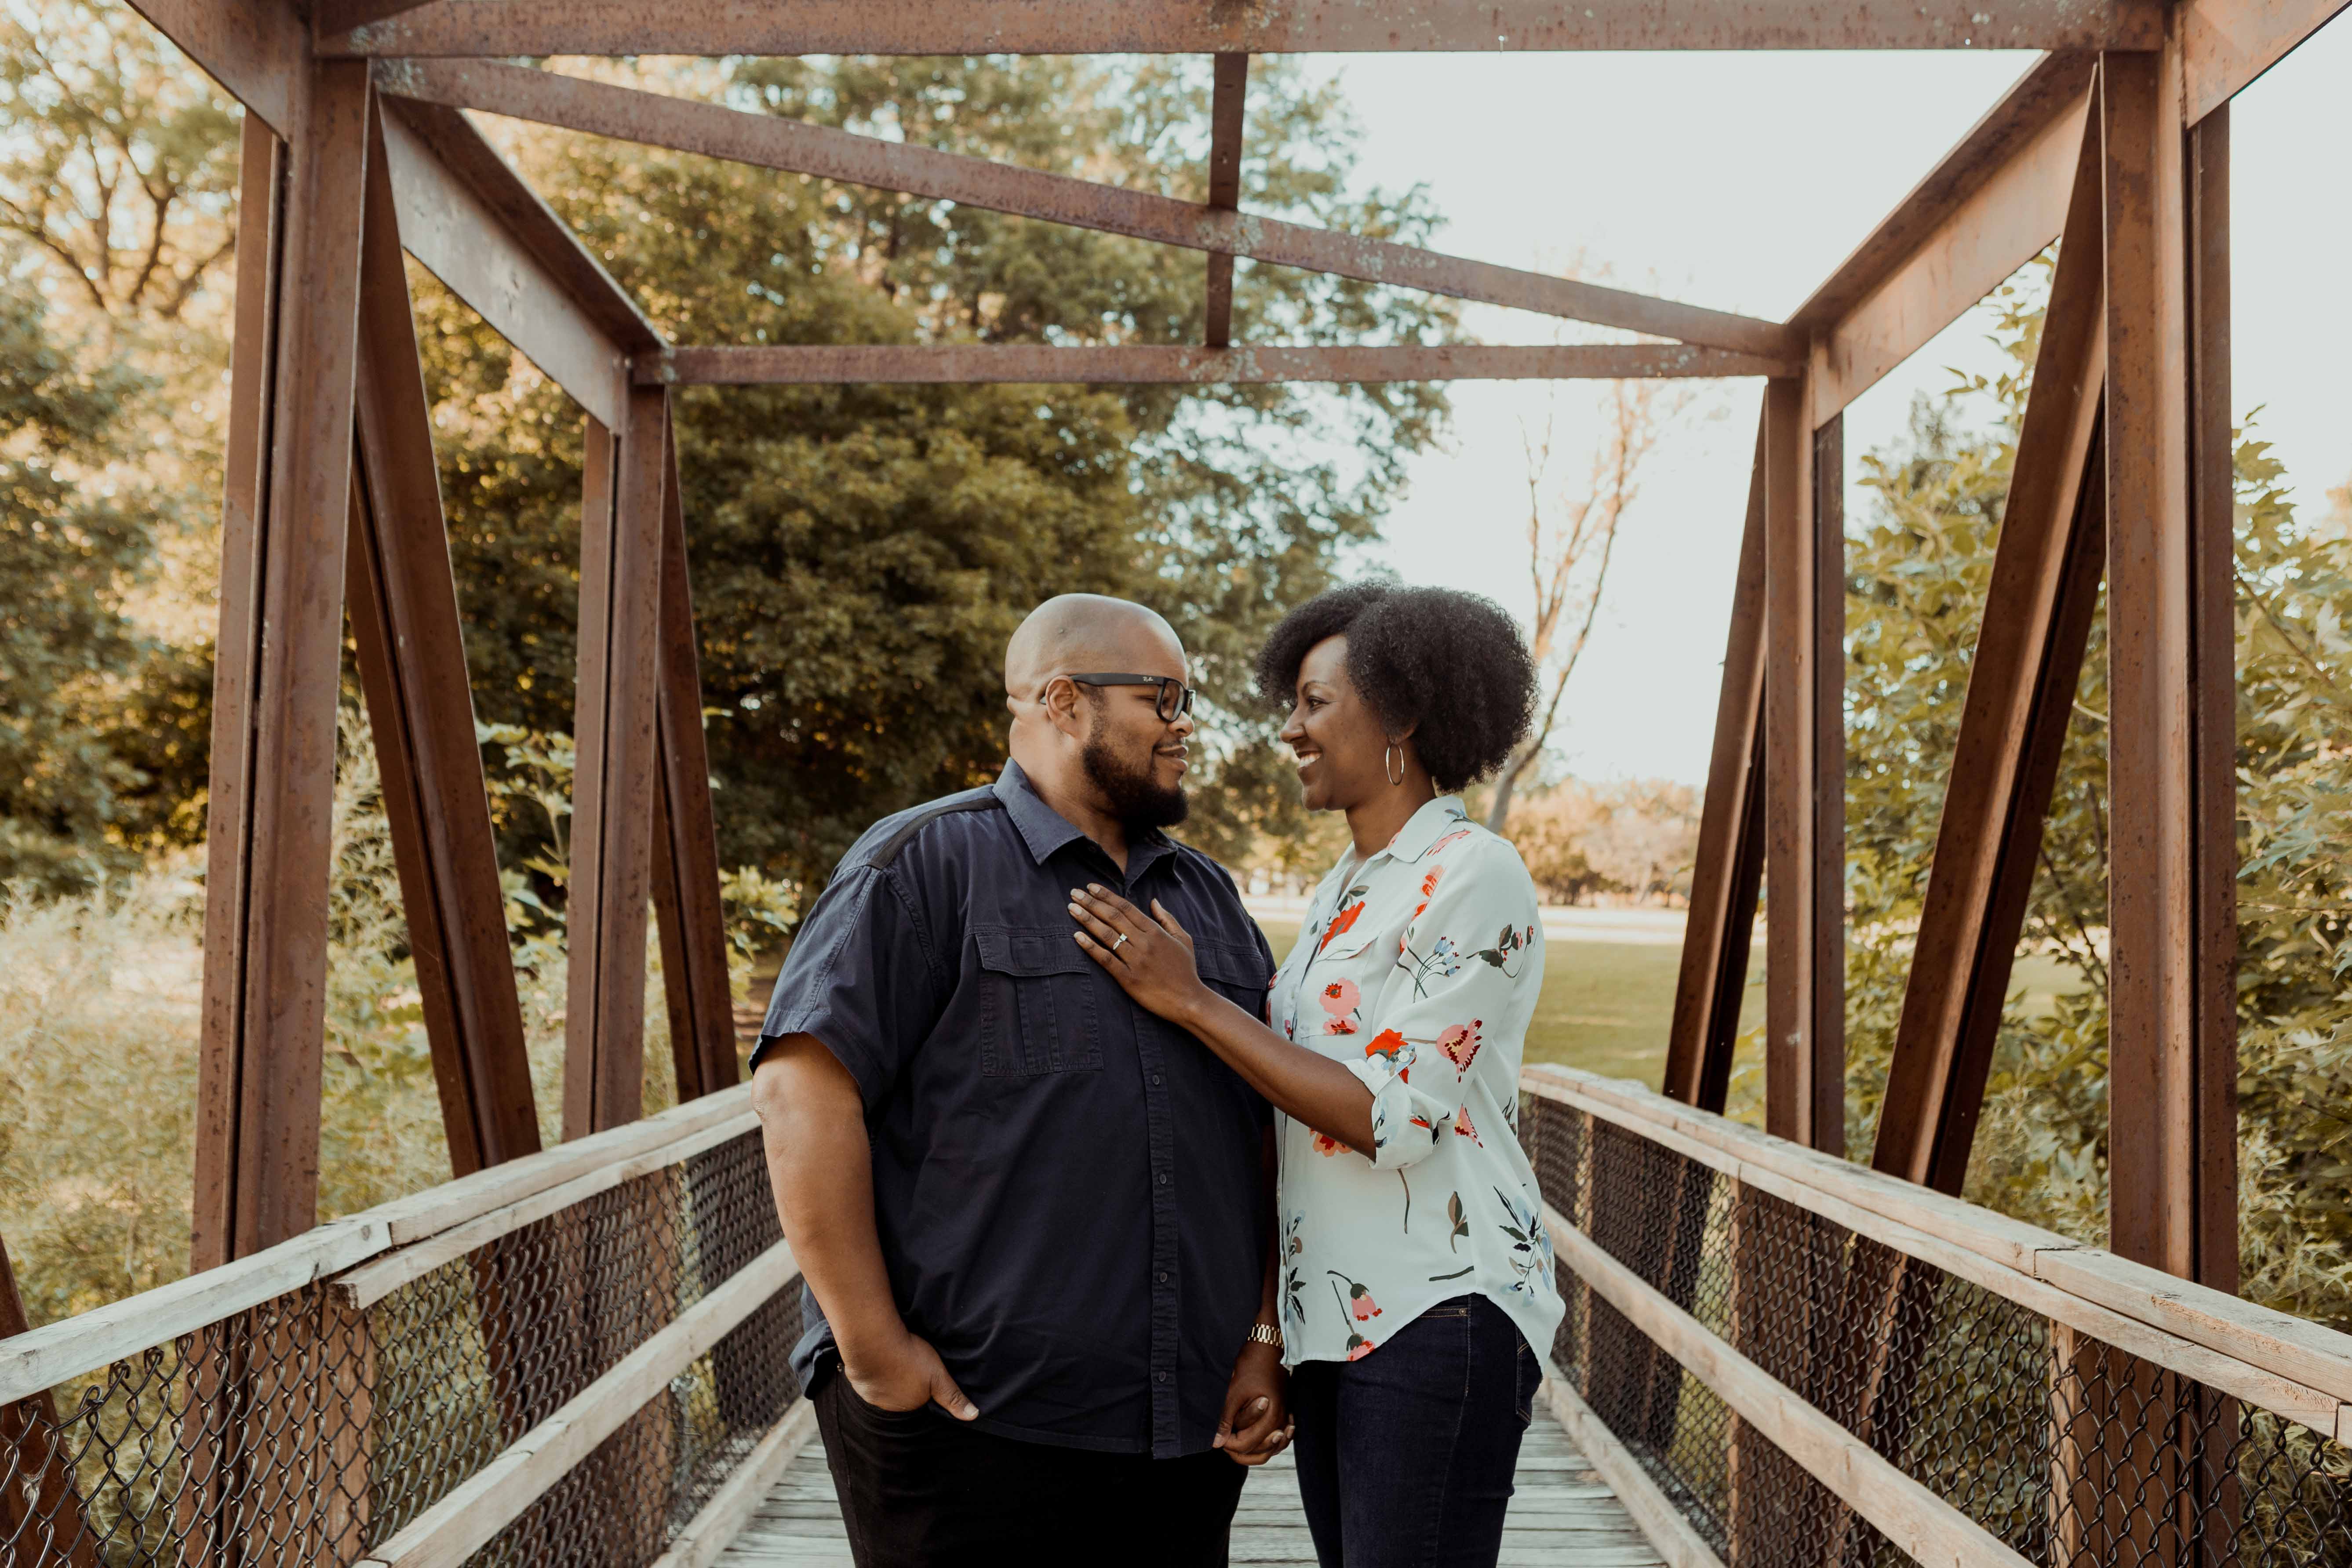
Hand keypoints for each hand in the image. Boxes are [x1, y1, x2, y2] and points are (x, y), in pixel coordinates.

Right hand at [842, 1331, 978, 1419]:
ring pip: (883, 1386)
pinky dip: (873, 1369)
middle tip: (908, 1360)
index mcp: (909, 1405)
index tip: (923, 1369)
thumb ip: (952, 1396)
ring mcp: (871, 1394)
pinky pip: (868, 1378)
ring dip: (887, 1375)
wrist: (873, 1343)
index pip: (919, 1398)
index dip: (923, 1383)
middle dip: (904, 1381)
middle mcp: (889, 1406)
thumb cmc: (908, 1356)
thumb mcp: (938, 1375)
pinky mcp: (857, 1381)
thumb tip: (973, 1416)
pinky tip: (878, 1357)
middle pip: (901, 1394)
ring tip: (893, 1357)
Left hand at [1070, 885, 1212, 1023]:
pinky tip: (1077, 937)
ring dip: (1087, 920)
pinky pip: (1106, 960)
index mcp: (1156, 932)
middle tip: (1074, 892)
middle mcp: (1144, 943)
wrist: (1189, 1001)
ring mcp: (1136, 961)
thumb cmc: (1186, 970)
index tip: (1091, 887)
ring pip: (1107, 935)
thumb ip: (1167, 919)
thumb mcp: (1183, 939)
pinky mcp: (1128, 979)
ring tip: (1071, 908)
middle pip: (1113, 917)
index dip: (1107, 896)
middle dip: (1091, 903)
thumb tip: (1154, 901)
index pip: (1126, 908)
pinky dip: (1090, 947)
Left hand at [1213, 1341, 1290, 1465]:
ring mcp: (1285, 1419)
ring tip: (1238, 1444)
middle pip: (1260, 1453)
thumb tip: (1216, 1441)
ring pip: (1271, 1450)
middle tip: (1225, 1440)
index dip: (1228, 1443)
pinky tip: (1257, 1441)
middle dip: (1239, 1450)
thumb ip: (1225, 1419)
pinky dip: (1268, 1445)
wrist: (1267, 1348)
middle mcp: (1281, 1422)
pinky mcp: (1285, 1414)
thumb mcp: (1234, 1392)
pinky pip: (1279, 1440)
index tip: (1219, 1435)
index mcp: (1269, 1417)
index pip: (1245, 1445)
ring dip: (1254, 1451)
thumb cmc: (1251, 1366)